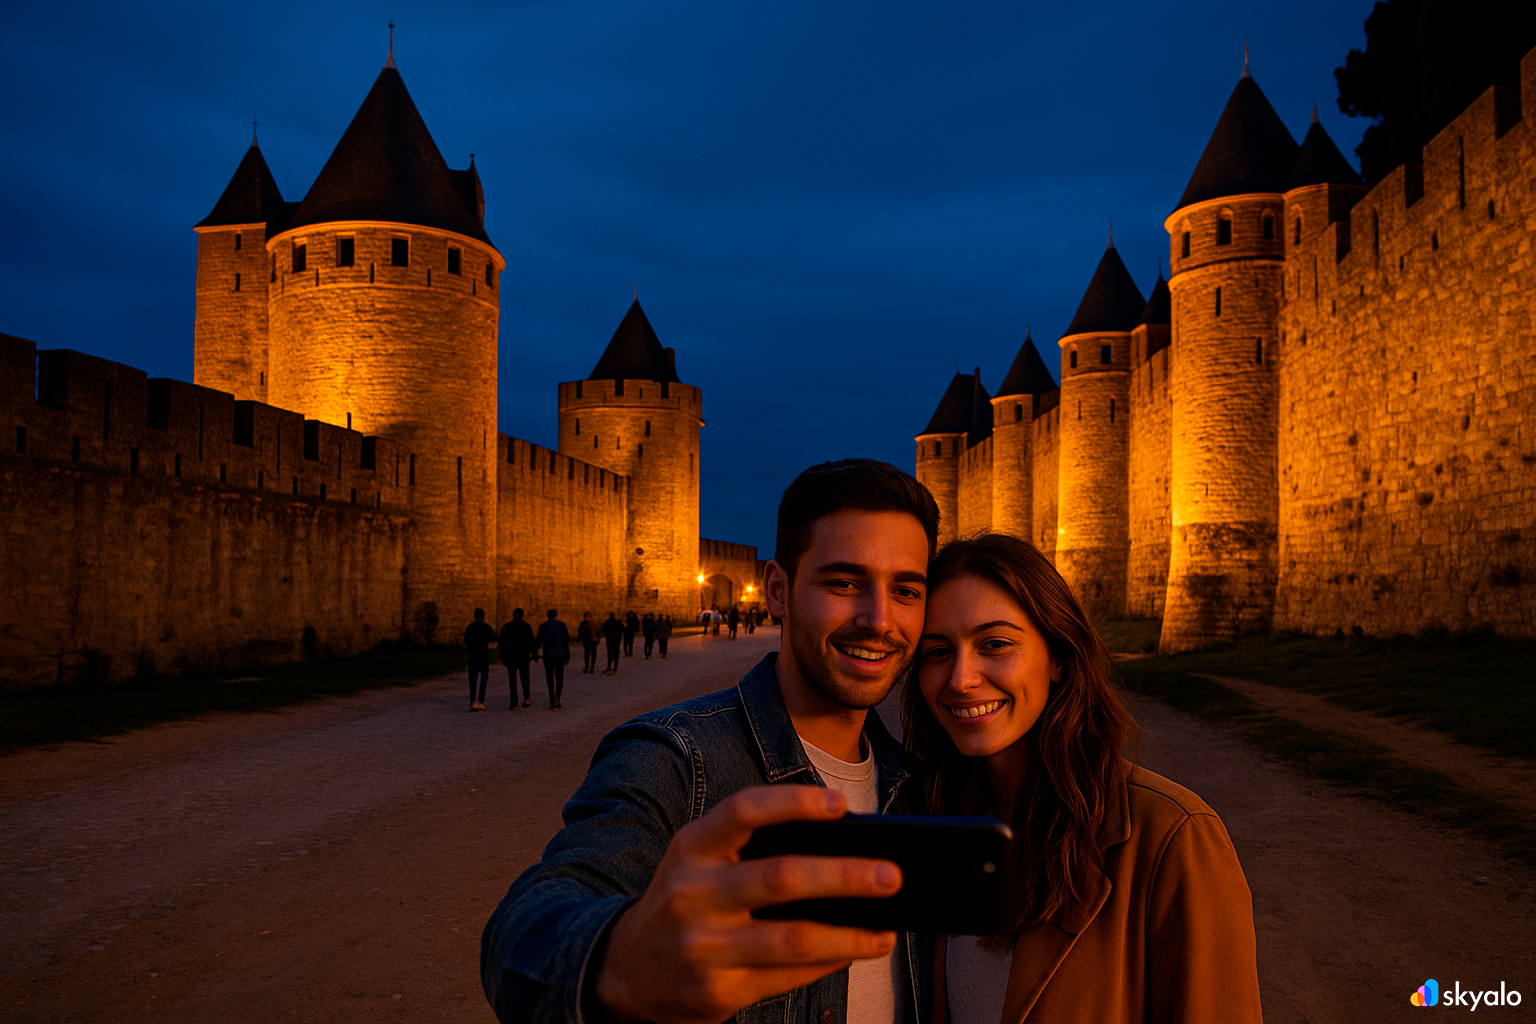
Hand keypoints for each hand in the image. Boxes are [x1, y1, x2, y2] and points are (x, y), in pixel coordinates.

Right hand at [594, 786, 900, 1023]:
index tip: (842, 805)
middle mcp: (693, 894)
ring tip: (886, 931)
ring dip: (850, 935)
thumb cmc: (686, 902)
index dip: (795, 803)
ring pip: (793, 938)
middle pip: (781, 878)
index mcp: (691, 848)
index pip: (745, 811)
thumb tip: (843, 853)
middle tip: (893, 875)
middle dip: (845, 876)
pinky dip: (828, 963)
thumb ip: (752, 851)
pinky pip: (786, 976)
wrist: (624, 969)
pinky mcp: (716, 991)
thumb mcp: (699, 863)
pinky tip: (853, 953)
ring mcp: (703, 946)